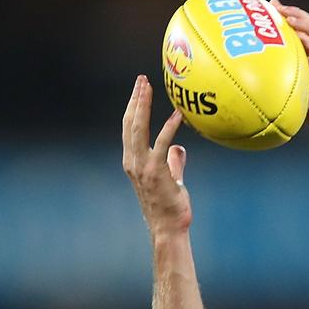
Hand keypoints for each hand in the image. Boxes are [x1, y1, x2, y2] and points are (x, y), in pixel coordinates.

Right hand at [121, 75, 191, 236]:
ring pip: (138, 129)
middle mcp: (132, 162)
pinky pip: (161, 144)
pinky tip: (178, 115)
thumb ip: (173, 162)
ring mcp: (142, 167)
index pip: (129, 128)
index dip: (133, 108)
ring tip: (149, 86)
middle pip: (129, 123)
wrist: (168, 228)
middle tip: (142, 80)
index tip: (139, 90)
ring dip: (143, 105)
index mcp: (133, 162)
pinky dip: (168, 128)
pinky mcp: (156, 172)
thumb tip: (180, 148)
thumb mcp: (171, 179)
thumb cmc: (170, 207)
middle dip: (135, 99)